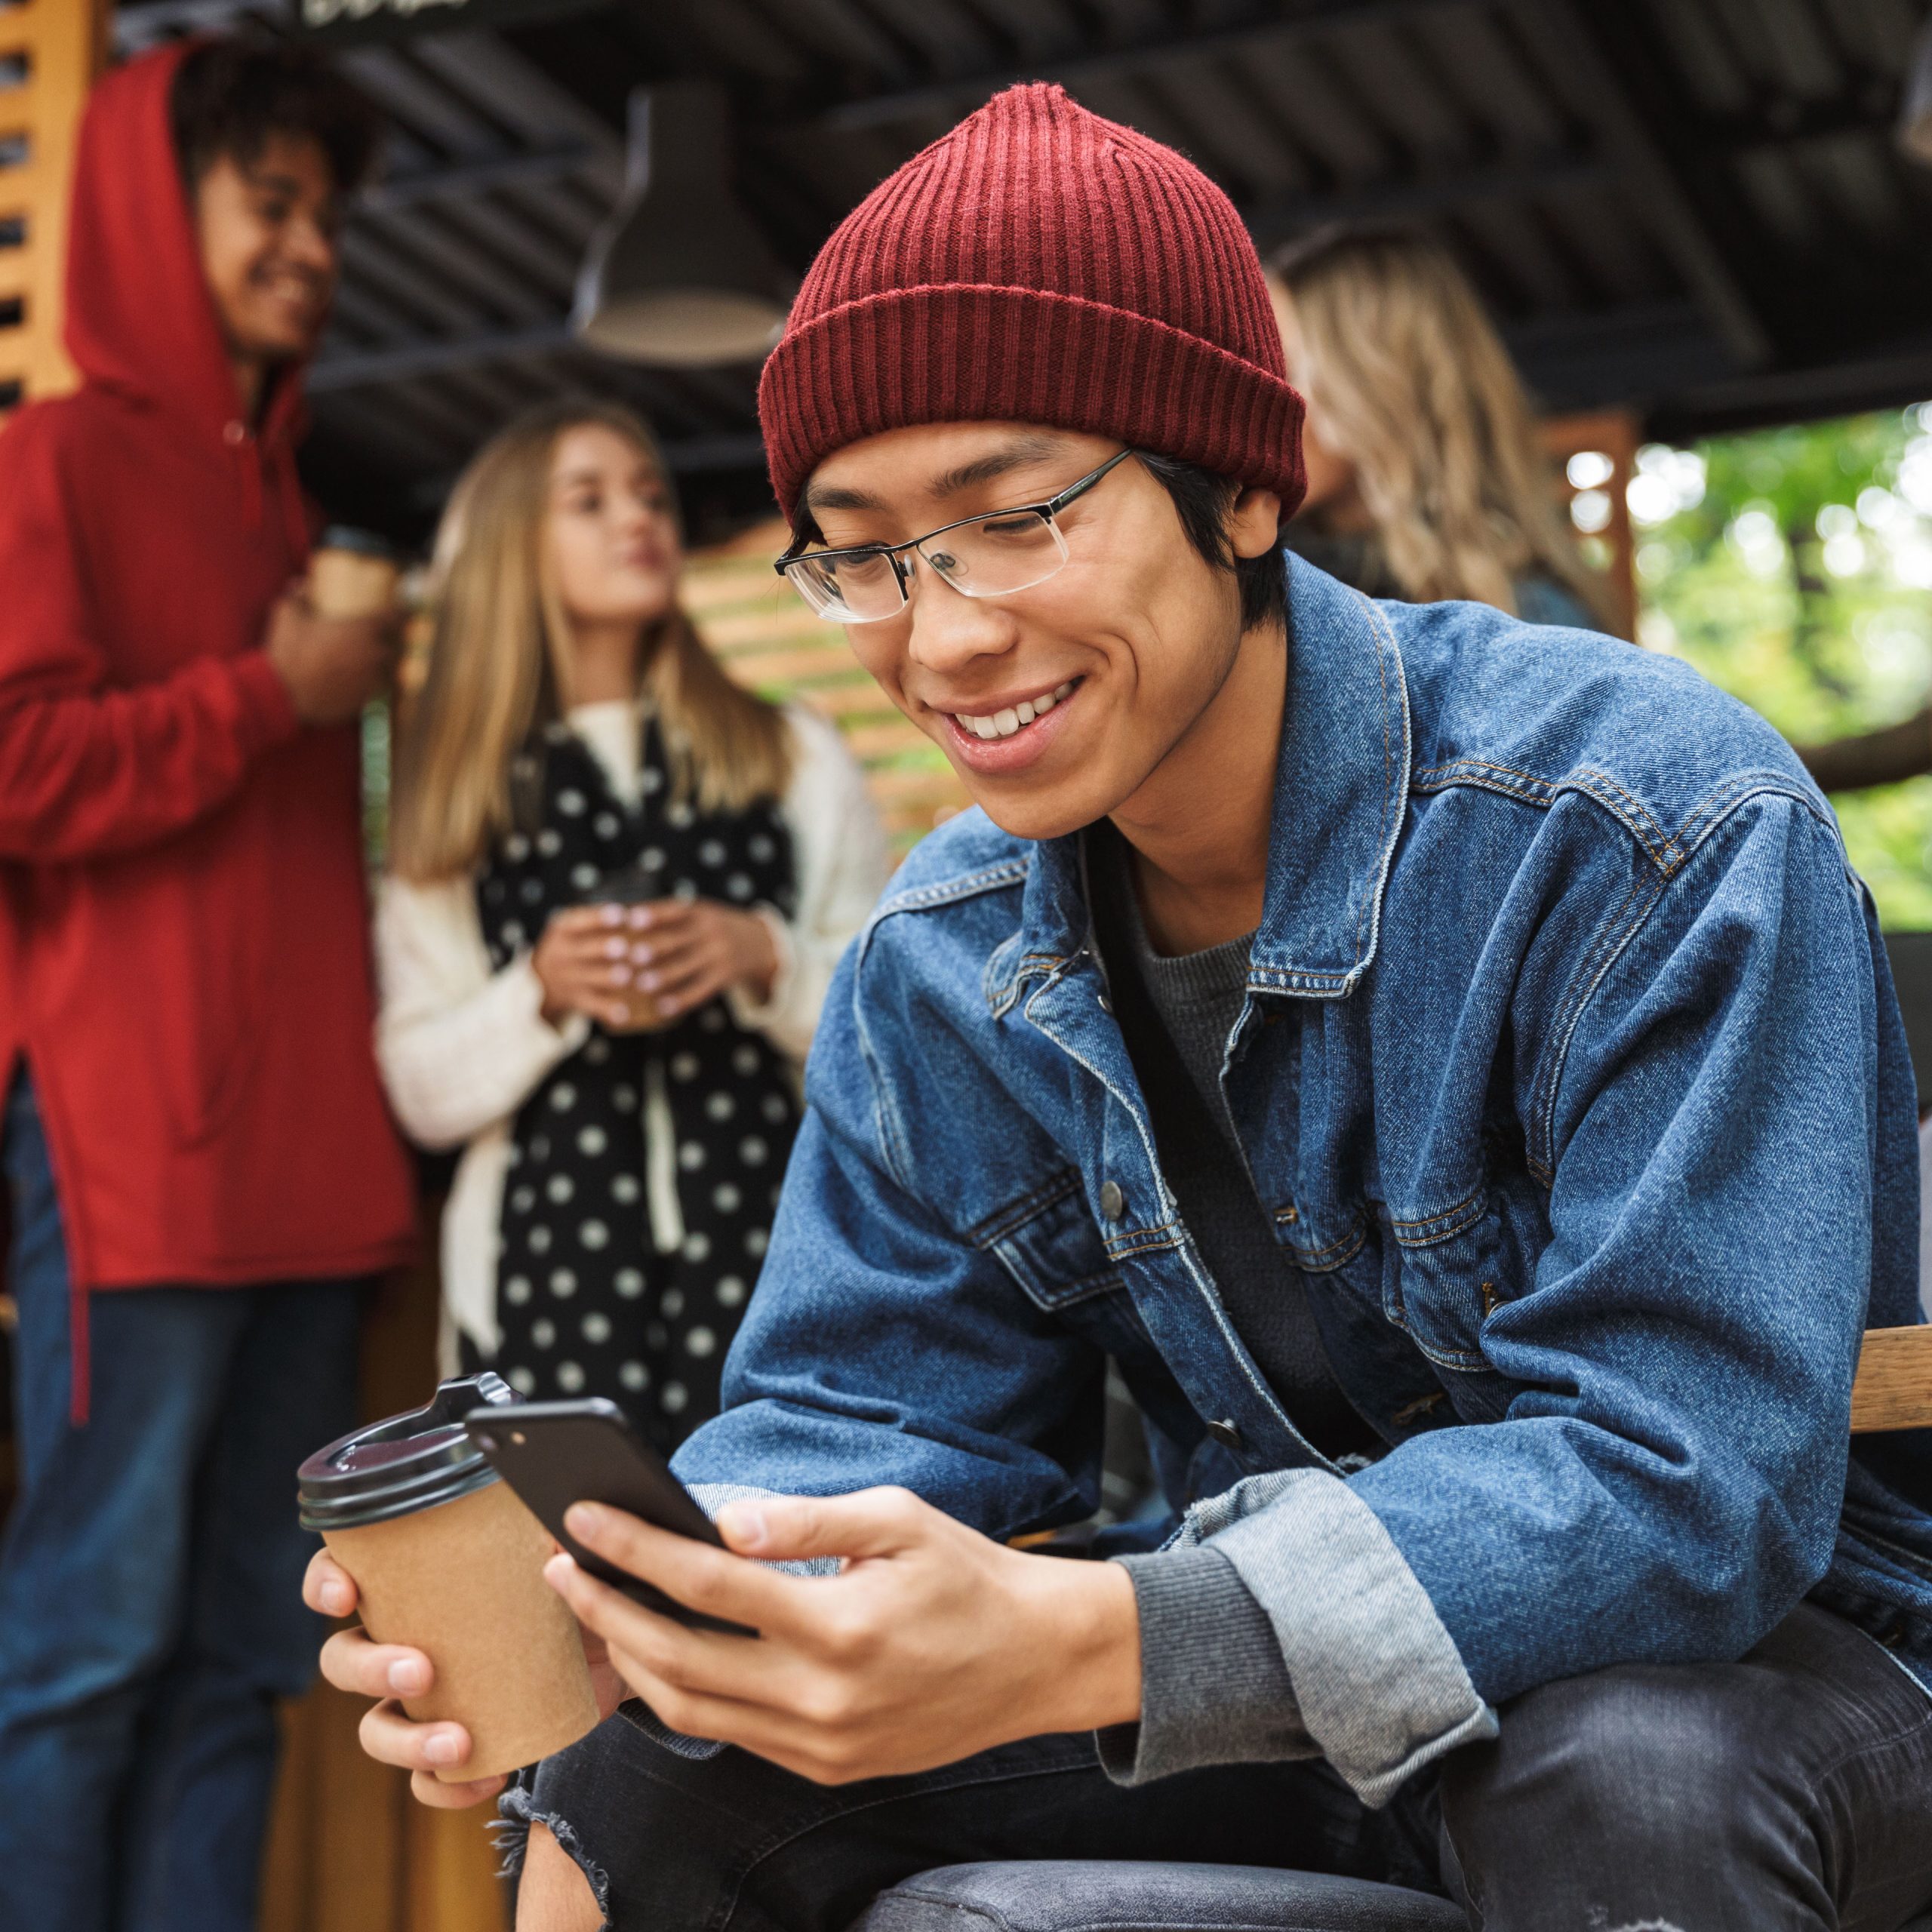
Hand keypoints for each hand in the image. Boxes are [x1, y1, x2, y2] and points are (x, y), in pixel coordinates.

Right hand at [265, 592, 395, 723]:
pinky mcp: (369, 699)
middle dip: (395, 639)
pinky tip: (369, 680)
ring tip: (379, 659)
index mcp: (365, 629)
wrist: (285, 696)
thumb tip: (301, 584)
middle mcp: (377, 653)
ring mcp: (375, 678)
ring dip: (389, 662)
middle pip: (399, 643)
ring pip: (393, 668)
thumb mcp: (287, 616)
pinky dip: (378, 683)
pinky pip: (382, 689)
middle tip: (386, 635)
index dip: (401, 613)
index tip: (398, 612)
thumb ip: (296, 596)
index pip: (398, 617)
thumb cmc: (289, 653)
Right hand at [303, 1546, 624, 1809]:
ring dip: (404, 1741)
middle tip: (421, 1671)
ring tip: (457, 1742)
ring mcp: (423, 1701)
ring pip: (375, 1729)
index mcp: (413, 1585)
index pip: (341, 1576)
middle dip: (369, 1669)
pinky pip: (426, 1782)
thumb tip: (559, 1536)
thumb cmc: (569, 1584)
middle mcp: (404, 1642)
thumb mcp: (563, 1554)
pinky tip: (487, 1777)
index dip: (325, 1584)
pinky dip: (447, 1787)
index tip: (345, 1596)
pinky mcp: (456, 1746)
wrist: (612, 1641)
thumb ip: (554, 1539)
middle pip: (343, 1660)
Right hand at [532, 905, 637, 1030]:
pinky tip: (624, 1013)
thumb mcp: (571, 926)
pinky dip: (607, 1009)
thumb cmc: (572, 944)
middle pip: (583, 950)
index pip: (579, 920)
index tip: (620, 914)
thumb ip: (595, 918)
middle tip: (624, 946)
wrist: (541, 979)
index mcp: (563, 929)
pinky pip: (591, 1005)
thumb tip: (638, 910)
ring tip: (626, 975)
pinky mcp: (575, 998)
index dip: (599, 918)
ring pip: (588, 978)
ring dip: (607, 977)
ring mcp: (568, 977)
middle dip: (603, 948)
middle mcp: (562, 953)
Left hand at [542, 1488, 1141, 1786]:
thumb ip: (807, 1521)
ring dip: (630, 1660)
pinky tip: (659, 1654)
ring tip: (596, 1609)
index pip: (707, 1584)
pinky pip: (731, 1734)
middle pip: (678, 1659)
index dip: (634, 1550)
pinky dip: (681, 1695)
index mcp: (840, 1628)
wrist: (1035, 1660)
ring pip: (691, 1710)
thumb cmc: (966, 1576)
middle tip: (561, 1566)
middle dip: (607, 1609)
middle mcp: (822, 1698)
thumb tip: (723, 1518)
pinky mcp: (825, 1767)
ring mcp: (820, 1744)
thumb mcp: (899, 1520)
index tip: (582, 1519)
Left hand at [619, 898, 778, 1021]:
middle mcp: (710, 932)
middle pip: (678, 940)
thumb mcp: (701, 912)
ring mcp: (719, 955)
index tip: (632, 920)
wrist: (759, 942)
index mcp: (700, 912)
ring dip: (663, 976)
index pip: (675, 911)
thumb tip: (624, 916)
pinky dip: (681, 999)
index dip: (654, 915)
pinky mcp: (724, 977)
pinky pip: (700, 990)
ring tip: (640, 984)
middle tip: (630, 957)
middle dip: (654, 949)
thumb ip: (671, 914)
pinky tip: (662, 1008)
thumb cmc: (713, 927)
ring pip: (687, 967)